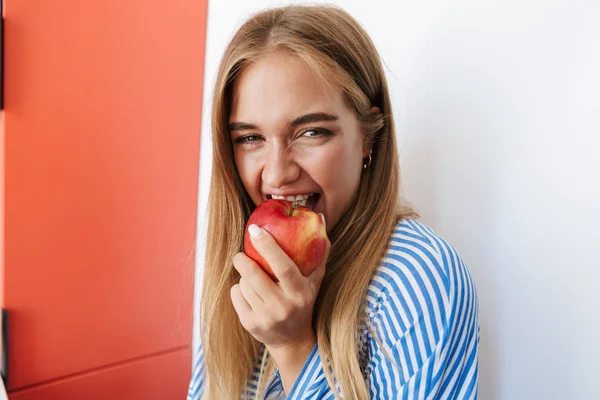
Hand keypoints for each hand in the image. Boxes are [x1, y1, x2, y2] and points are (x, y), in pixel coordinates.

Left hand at [230, 224, 329, 351]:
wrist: (292, 340)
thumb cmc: (304, 301)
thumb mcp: (315, 280)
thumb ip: (319, 250)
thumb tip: (320, 217)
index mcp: (301, 293)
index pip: (283, 266)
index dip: (268, 246)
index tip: (255, 230)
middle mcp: (284, 307)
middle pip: (255, 275)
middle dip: (243, 260)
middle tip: (241, 254)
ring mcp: (266, 317)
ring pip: (243, 284)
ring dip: (244, 277)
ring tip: (254, 280)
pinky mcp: (250, 324)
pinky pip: (236, 295)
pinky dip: (239, 290)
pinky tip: (249, 294)